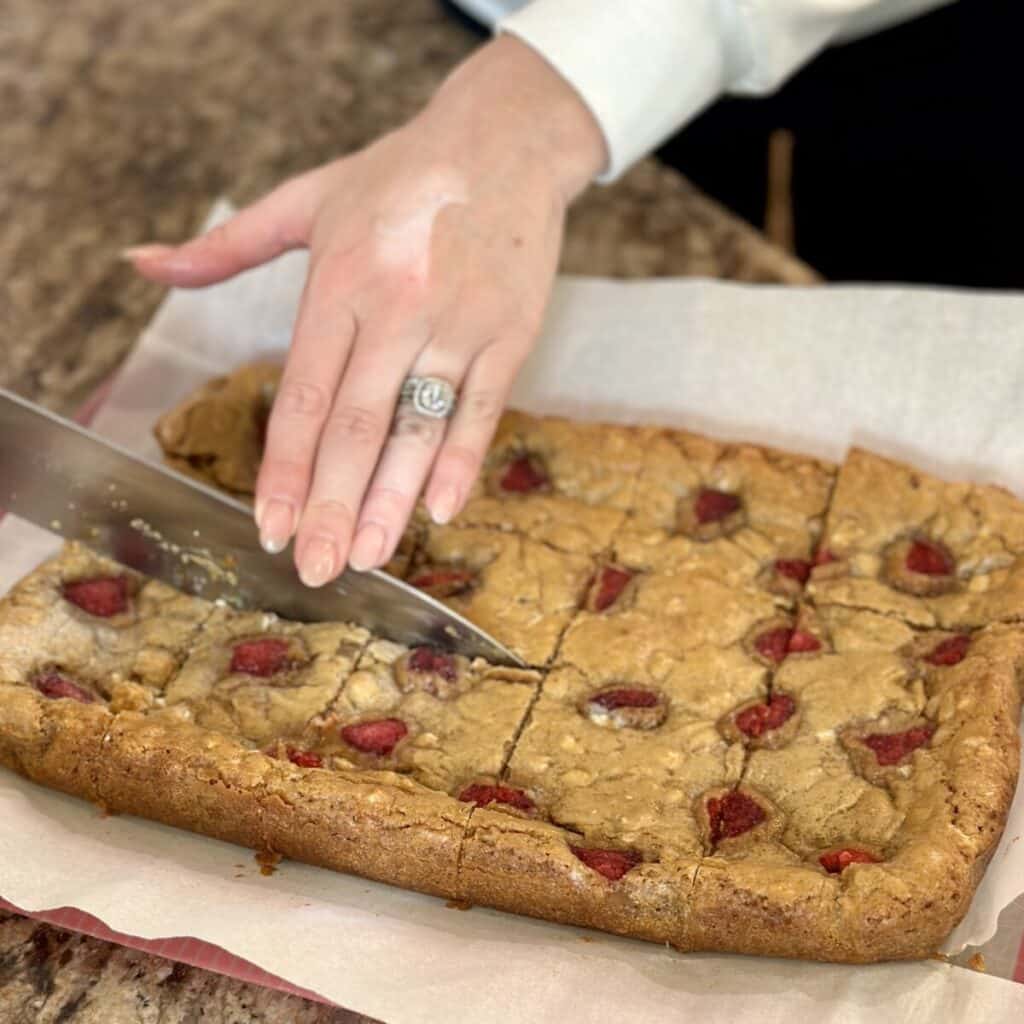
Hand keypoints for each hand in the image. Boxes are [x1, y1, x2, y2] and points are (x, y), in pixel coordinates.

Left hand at [126, 36, 605, 585]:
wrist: (504, 138)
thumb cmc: (400, 176)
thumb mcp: (307, 198)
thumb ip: (227, 246)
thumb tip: (144, 265)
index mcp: (341, 280)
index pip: (305, 395)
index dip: (283, 467)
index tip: (267, 524)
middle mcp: (397, 306)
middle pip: (357, 426)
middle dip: (332, 505)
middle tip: (314, 568)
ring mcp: (458, 323)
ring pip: (419, 428)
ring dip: (392, 500)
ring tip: (369, 557)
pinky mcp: (510, 333)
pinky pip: (482, 409)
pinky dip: (461, 462)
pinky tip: (439, 510)